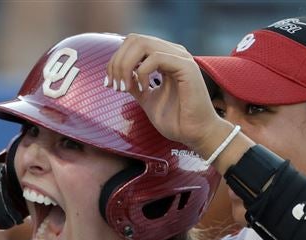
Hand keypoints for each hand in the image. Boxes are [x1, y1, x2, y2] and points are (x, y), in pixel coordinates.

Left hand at [104, 34, 235, 157]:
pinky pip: (155, 57)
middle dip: (117, 62)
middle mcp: (172, 53)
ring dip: (126, 66)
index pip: (133, 44)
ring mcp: (180, 58)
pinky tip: (144, 88)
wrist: (195, 134)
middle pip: (134, 39)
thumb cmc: (176, 120)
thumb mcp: (147, 99)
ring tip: (125, 87)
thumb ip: (135, 85)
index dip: (115, 61)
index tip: (109, 84)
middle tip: (114, 85)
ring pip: (143, 44)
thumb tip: (119, 76)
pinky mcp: (186, 67)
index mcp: (164, 58)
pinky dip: (142, 72)